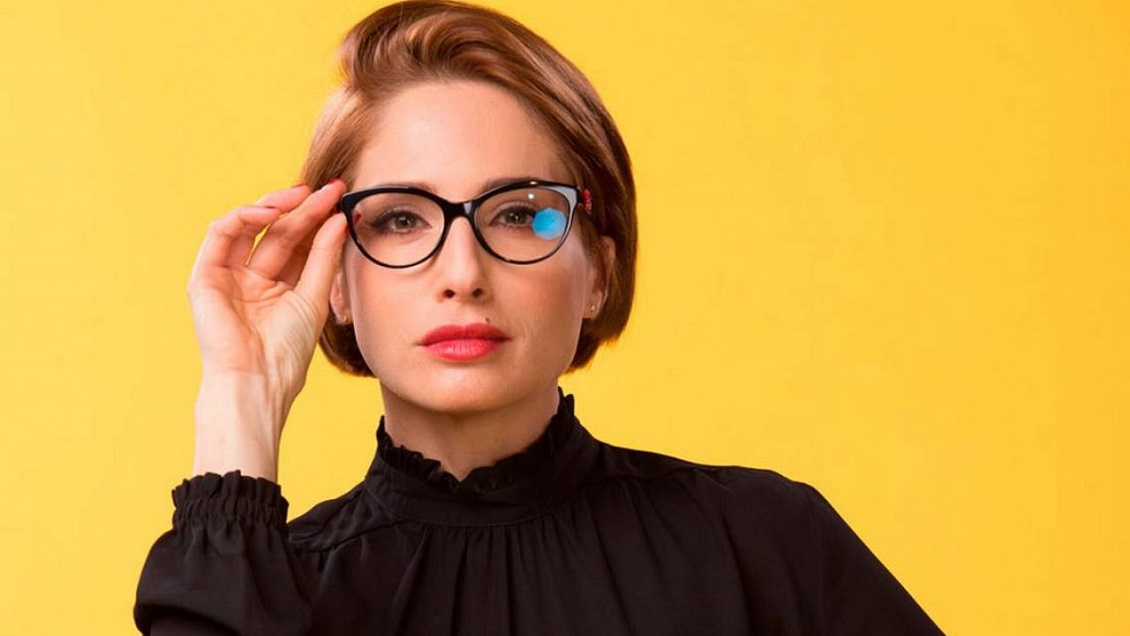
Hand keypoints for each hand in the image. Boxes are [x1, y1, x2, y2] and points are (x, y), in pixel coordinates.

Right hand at [188, 181, 347, 479]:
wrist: (258, 381)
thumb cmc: (286, 352)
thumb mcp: (314, 296)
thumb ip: (325, 257)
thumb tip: (339, 218)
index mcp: (278, 287)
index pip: (299, 243)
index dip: (318, 219)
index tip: (341, 198)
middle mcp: (251, 279)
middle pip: (279, 233)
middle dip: (303, 208)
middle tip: (329, 189)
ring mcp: (227, 277)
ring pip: (250, 228)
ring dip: (276, 206)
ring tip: (303, 194)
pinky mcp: (204, 277)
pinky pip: (220, 235)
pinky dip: (243, 217)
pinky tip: (270, 211)